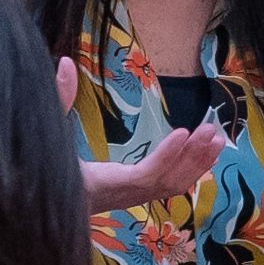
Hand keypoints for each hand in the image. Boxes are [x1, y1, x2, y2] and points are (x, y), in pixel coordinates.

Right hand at [56, 54, 220, 215]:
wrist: (45, 202)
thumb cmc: (46, 167)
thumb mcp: (49, 134)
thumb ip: (58, 98)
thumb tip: (62, 62)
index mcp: (102, 183)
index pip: (144, 175)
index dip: (166, 156)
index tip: (182, 131)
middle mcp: (122, 195)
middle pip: (167, 181)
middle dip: (192, 156)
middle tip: (211, 129)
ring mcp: (131, 198)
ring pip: (173, 186)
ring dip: (197, 163)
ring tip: (218, 138)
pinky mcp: (135, 195)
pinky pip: (169, 186)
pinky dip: (188, 169)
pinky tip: (203, 154)